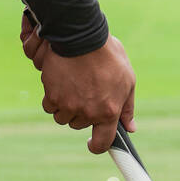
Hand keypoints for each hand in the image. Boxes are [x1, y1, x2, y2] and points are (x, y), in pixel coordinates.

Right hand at [21, 13, 135, 154]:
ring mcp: (69, 105)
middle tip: (84, 91)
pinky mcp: (52, 96)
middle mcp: (88, 112)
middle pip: (79, 125)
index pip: (102, 142)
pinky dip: (52, 97)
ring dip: (65, 106)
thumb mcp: (126, 79)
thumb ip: (127, 107)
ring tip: (72, 85)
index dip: (96, 146)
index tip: (92, 144)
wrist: (80, 34)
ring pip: (63, 117)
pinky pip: (50, 106)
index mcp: (109, 111)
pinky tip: (59, 82)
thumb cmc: (106, 54)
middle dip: (81, 113)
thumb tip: (130, 128)